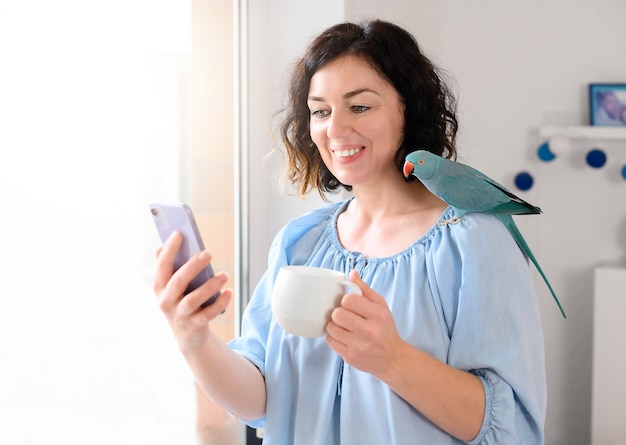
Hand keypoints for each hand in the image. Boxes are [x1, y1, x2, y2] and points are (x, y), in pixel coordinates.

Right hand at [153, 231, 231, 352]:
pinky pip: (208, 314)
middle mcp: (166, 302)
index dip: (170, 250)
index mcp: (160, 287)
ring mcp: (179, 315)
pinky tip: (229, 292)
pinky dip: (219, 303)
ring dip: (210, 286)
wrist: (187, 336)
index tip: (179, 233)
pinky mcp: (194, 326)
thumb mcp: (173, 287)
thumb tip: (161, 247)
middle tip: (208, 253)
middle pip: (178, 281)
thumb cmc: (181, 302)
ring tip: (224, 274)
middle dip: (192, 266)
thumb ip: (169, 268)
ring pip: (193, 299)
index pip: (162, 266)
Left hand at [325, 270, 403, 375]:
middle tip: (345, 315)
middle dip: (339, 313)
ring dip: (334, 324)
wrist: (392, 358)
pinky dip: (333, 336)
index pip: (349, 300)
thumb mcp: (381, 306)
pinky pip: (330, 341)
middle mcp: (369, 331)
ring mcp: (359, 346)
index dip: (346, 300)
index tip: (350, 304)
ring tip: (343, 325)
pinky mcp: (350, 357)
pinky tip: (342, 335)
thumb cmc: (385, 329)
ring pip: (331, 328)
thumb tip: (351, 273)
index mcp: (378, 315)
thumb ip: (365, 289)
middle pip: (338, 314)